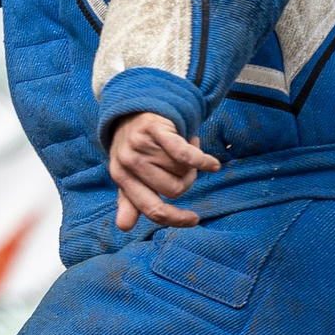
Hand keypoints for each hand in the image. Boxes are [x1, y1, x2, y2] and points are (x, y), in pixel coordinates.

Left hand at [107, 112, 220, 230]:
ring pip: (182, 172)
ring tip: (185, 151)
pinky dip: (203, 161)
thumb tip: (124, 227)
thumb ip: (129, 201)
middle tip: (184, 168)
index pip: (152, 209)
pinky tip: (213, 165)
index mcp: (121, 178)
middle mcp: (129, 163)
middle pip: (174, 190)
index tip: (193, 219)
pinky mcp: (156, 129)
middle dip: (186, 182)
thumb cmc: (134, 146)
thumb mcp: (128, 173)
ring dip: (192, 166)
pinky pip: (186, 155)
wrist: (134, 106)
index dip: (175, 218)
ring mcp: (142, 146)